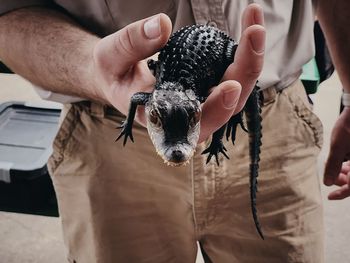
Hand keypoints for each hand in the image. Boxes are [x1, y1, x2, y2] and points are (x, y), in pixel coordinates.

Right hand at [92, 4, 264, 141]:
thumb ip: (131, 44)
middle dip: (245, 72)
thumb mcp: (110, 57)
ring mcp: (201, 100)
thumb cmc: (114, 72)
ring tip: (254, 19)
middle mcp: (188, 115)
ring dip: (250, 58)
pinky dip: (244, 51)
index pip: (193, 124)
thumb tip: (161, 25)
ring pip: (236, 90)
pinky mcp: (208, 85)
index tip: (229, 87)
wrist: (120, 76)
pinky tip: (250, 22)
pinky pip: (233, 73)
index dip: (214, 111)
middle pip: (227, 106)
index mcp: (162, 119)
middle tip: (254, 32)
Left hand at [324, 107, 349, 199]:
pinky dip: (349, 164)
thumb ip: (333, 166)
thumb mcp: (338, 147)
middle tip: (330, 176)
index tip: (330, 196)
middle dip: (343, 180)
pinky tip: (341, 159)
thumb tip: (328, 183)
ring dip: (345, 172)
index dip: (341, 194)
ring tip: (333, 166)